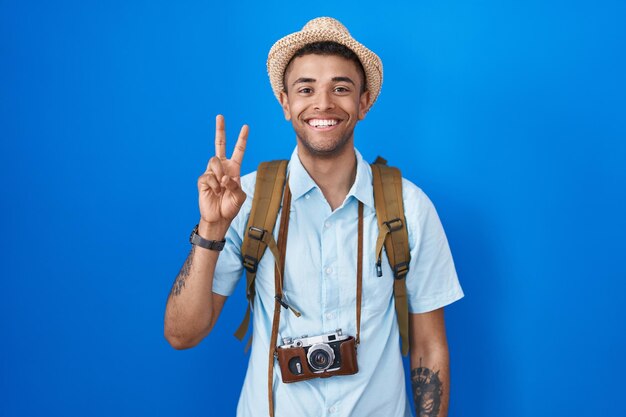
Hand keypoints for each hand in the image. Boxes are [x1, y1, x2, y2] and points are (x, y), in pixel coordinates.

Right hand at [197, 115, 247, 230]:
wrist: (218, 218)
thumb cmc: (230, 207)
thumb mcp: (239, 196)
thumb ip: (235, 185)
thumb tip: (224, 177)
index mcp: (233, 169)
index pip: (238, 151)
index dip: (242, 139)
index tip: (245, 127)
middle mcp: (222, 168)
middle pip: (220, 145)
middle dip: (220, 130)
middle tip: (220, 116)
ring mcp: (211, 172)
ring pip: (214, 160)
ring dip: (220, 174)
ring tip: (221, 187)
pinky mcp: (203, 180)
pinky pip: (209, 175)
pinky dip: (214, 185)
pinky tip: (215, 192)